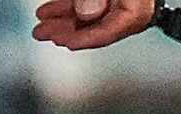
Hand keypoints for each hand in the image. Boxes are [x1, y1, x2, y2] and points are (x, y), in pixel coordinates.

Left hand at [31, 0, 161, 50]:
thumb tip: (86, 13)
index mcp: (137, 9)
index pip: (110, 31)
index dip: (86, 39)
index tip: (66, 42)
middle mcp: (130, 7)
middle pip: (95, 25)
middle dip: (66, 29)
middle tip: (43, 32)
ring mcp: (120, 1)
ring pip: (88, 15)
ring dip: (64, 18)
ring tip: (43, 20)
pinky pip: (90, 3)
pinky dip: (70, 6)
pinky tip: (55, 7)